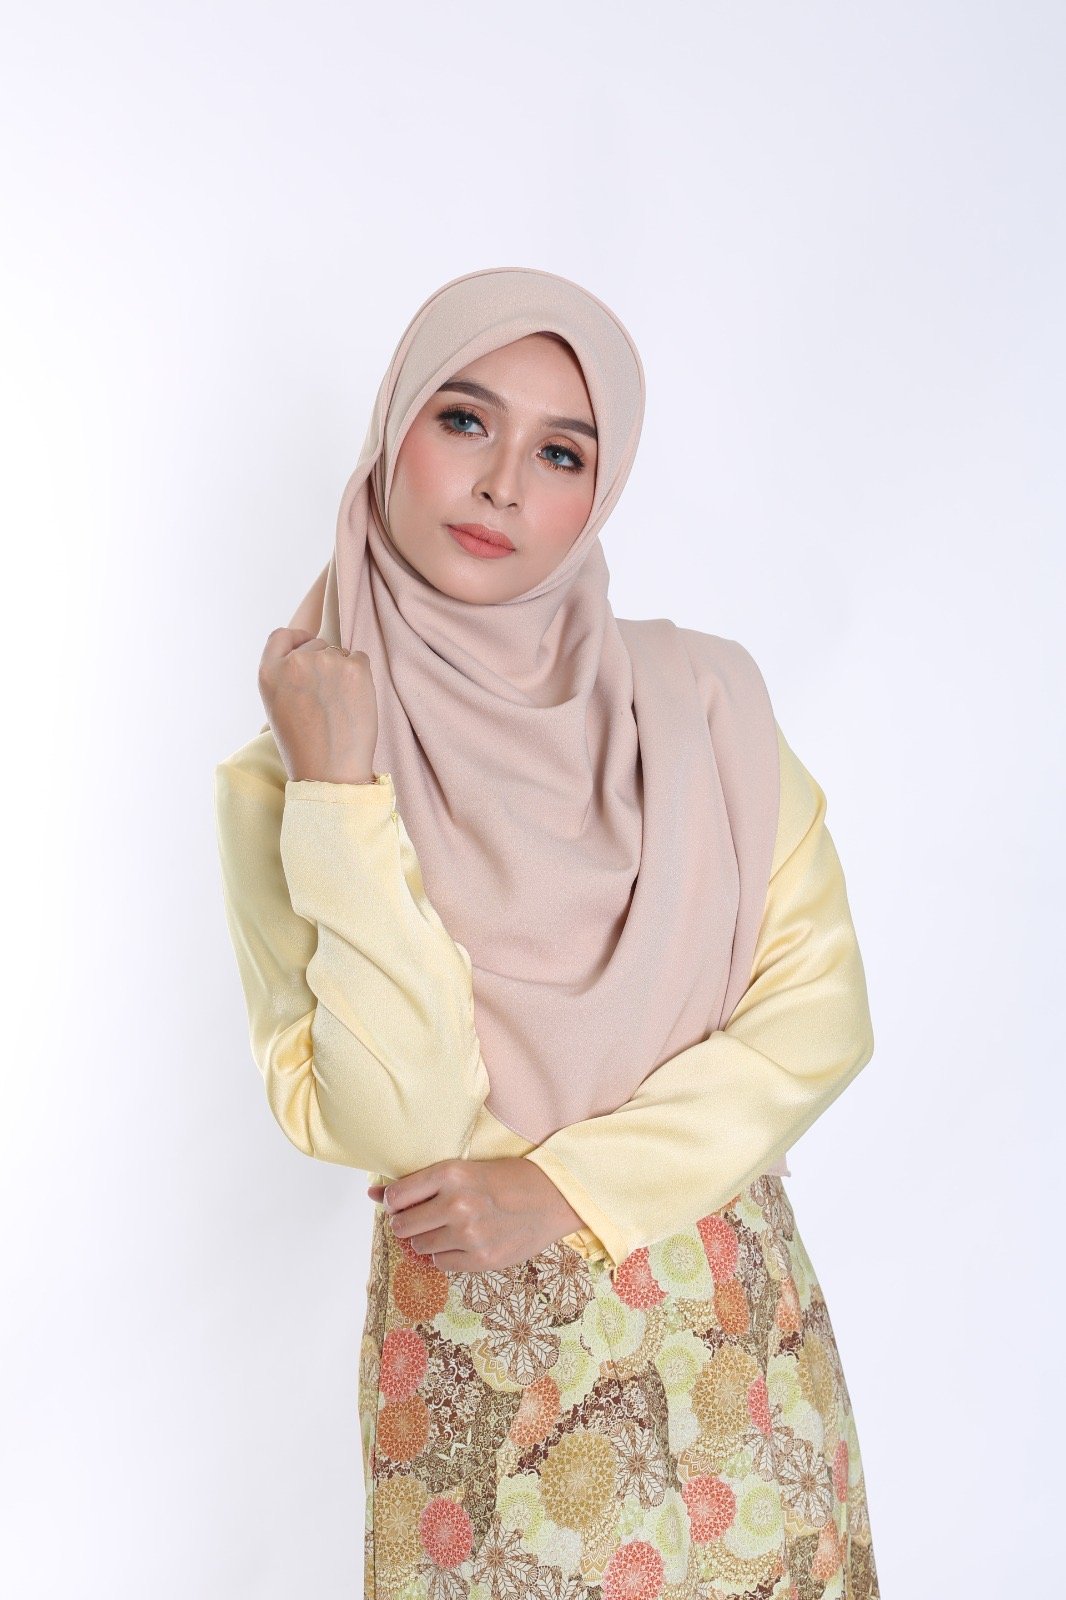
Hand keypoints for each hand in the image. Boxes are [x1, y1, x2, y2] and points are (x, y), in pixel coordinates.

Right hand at [258, 627, 378, 783]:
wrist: (329, 771)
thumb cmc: (303, 746)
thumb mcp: (277, 707)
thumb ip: (285, 676)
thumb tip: (308, 654)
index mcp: (269, 671)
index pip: (281, 636)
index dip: (296, 639)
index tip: (306, 646)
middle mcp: (295, 661)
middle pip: (315, 645)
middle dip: (322, 662)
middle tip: (326, 697)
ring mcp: (326, 662)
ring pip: (339, 653)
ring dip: (342, 670)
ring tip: (339, 705)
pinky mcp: (355, 668)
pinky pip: (360, 659)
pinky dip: (360, 675)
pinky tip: (354, 701)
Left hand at [365, 1158, 587, 1272]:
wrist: (553, 1197)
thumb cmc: (507, 1178)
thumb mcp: (464, 1169)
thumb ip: (419, 1183)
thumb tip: (372, 1194)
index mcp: (450, 1173)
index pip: (396, 1196)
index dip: (394, 1202)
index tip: (403, 1203)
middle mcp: (456, 1204)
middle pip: (402, 1225)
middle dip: (408, 1223)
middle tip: (428, 1216)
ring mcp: (468, 1235)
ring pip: (419, 1247)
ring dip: (428, 1239)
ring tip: (452, 1227)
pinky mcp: (481, 1260)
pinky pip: (441, 1263)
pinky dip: (446, 1254)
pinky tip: (464, 1241)